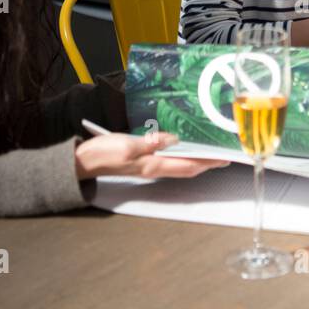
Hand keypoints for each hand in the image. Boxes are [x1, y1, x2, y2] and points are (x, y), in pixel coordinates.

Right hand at [74, 131, 230, 180]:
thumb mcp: (127, 144)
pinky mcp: (142, 161)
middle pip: (187, 168)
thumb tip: (173, 139)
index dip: (207, 163)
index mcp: (152, 165)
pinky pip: (168, 161)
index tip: (223, 158)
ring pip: (179, 165)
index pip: (187, 165)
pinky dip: (181, 156)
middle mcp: (153, 168)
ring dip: (196, 160)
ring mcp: (148, 166)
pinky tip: (182, 148)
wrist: (85, 161)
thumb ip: (151, 142)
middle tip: (222, 156)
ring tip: (209, 153)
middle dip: (206, 164)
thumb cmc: (103, 154)